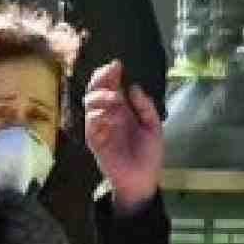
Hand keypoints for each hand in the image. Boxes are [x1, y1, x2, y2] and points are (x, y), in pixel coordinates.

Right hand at [83, 60, 162, 212]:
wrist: (143, 178)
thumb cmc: (149, 153)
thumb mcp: (153, 126)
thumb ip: (145, 106)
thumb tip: (133, 87)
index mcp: (122, 109)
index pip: (110, 86)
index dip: (110, 74)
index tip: (117, 65)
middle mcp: (108, 114)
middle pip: (95, 90)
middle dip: (101, 78)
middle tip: (110, 73)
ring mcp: (100, 127)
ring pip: (89, 104)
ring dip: (100, 96)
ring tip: (114, 97)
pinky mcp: (95, 141)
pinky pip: (91, 124)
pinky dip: (98, 116)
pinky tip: (110, 115)